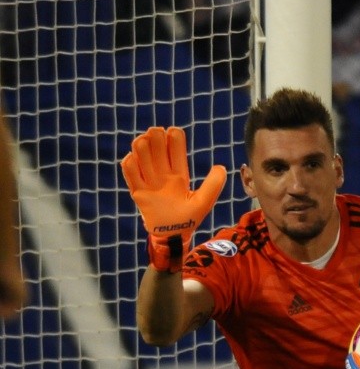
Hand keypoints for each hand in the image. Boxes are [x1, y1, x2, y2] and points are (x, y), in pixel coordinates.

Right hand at [121, 127, 226, 271]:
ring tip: (142, 141)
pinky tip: (133, 159)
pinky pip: (130, 173)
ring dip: (141, 146)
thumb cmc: (189, 219)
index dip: (173, 138)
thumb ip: (213, 185)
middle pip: (157, 148)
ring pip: (142, 156)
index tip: (173, 131)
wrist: (173, 236)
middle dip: (155, 137)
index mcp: (179, 174)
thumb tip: (221, 167)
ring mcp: (150, 182)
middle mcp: (163, 175)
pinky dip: (129, 164)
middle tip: (155, 132)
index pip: (175, 150)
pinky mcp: (138, 192)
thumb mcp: (203, 202)